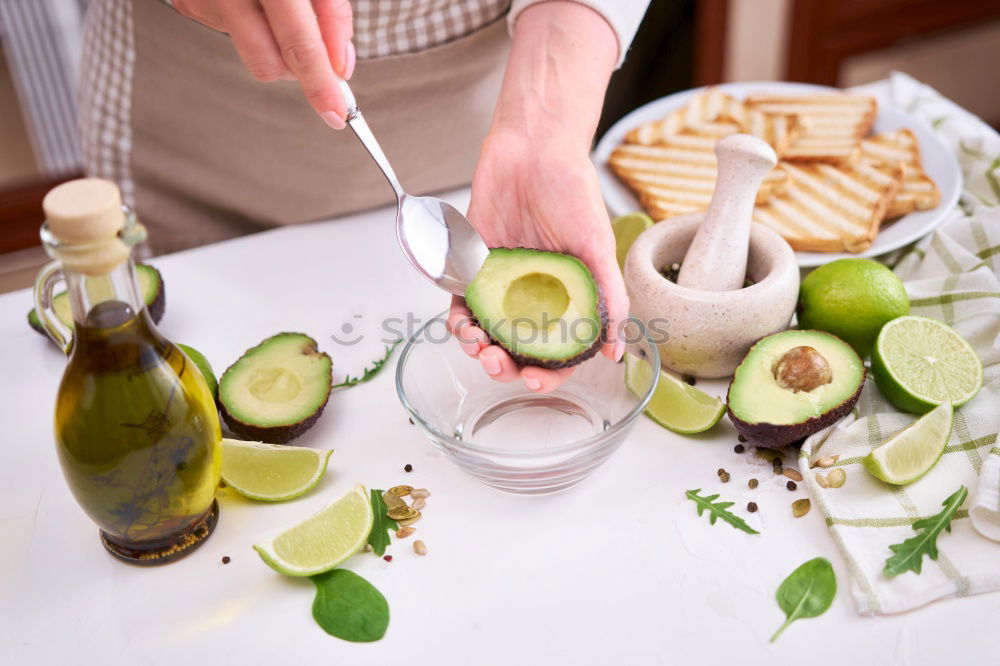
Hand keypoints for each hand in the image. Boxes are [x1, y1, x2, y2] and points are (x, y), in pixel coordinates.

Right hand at [172, 0, 353, 126]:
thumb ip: (331, 12)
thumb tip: (341, 66)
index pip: (298, 44)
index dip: (319, 83)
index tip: (337, 113)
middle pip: (269, 63)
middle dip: (300, 72)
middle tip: (321, 68)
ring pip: (252, 53)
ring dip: (278, 46)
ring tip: (282, 11)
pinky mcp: (188, 3)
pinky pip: (231, 34)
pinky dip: (253, 26)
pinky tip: (255, 1)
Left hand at [448, 129, 627, 392]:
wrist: (533, 146)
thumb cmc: (572, 189)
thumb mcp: (597, 245)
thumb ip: (608, 297)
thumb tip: (614, 350)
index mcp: (567, 296)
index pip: (558, 350)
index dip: (549, 374)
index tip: (536, 381)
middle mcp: (534, 294)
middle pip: (518, 347)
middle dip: (506, 365)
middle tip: (500, 364)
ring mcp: (502, 282)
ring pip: (487, 331)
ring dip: (479, 347)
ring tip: (478, 346)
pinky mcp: (474, 264)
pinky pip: (462, 303)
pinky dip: (459, 319)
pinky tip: (463, 323)